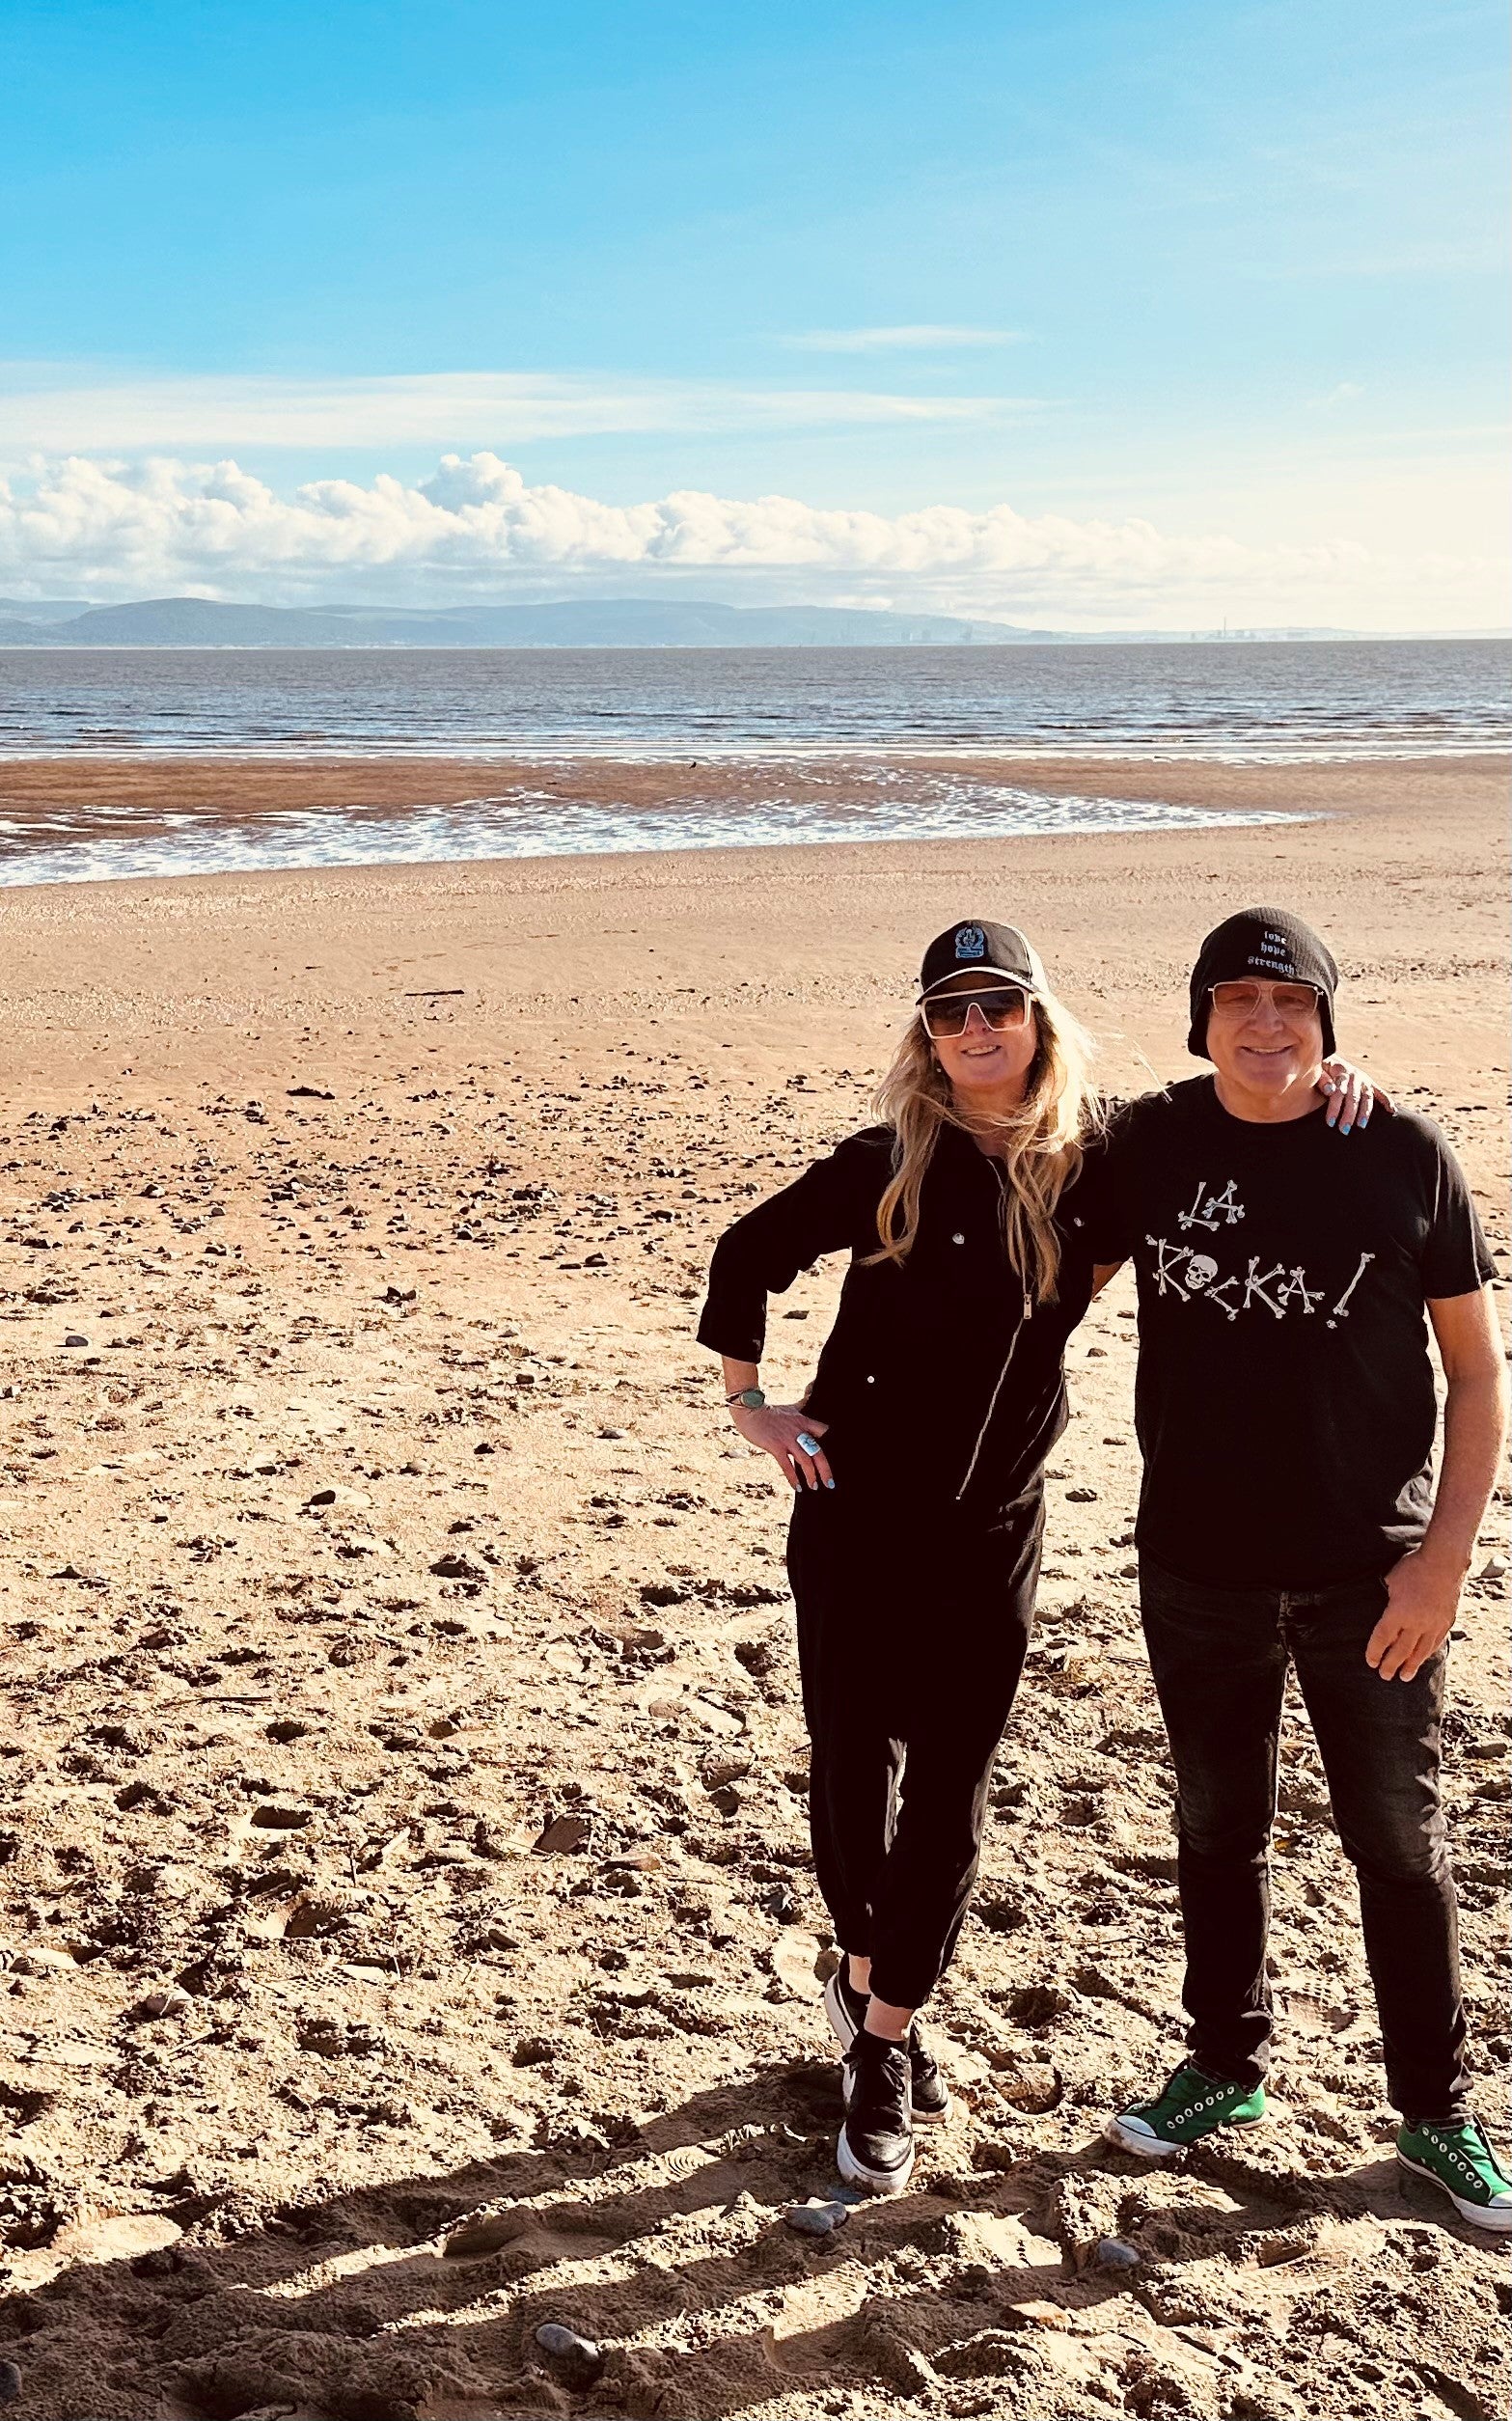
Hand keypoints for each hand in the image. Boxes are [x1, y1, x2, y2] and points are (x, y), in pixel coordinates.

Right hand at [730, 1401, 832, 1490]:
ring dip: (811, 1476)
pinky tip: (797, 1487)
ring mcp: (787, 1440)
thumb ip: (803, 1403)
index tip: (839, 1455)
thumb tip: (812, 1390)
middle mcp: (799, 1431)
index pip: (824, 1431)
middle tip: (830, 1483)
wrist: (750, 1410)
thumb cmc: (768, 1411)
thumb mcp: (790, 1407)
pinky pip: (787, 1465)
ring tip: (814, 1486)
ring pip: (805, 1461)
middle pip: (818, 1452)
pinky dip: (793, 1478)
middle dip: (825, 1469)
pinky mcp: (776, 1446)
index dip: (833, 1443)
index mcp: (804, 1421)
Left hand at [1317, 1057, 1392, 1132]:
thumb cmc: (1321, 1068)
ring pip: (1367, 1098)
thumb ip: (1322, 1079)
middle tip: (1344, 1130)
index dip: (1334, 1108)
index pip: (1338, 1093)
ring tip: (1361, 1126)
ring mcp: (1364, 1080)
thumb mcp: (1318, 1069)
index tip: (1330, 1123)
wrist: (1331, 1058)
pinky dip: (1387, 1101)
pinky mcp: (1370, 1083)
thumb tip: (1330, 1090)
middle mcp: (1355, 1076)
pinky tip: (1392, 1111)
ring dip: (1365, 1113)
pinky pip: (1380, 1093)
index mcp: (1341, 1072)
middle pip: (1353, 1098)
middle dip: (1349, 1115)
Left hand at [1366, 1547, 1461, 1681]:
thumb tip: (1384, 1607)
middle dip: (1391, 1665)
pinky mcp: (1446, 1621)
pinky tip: (1423, 1658)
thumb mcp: (1391, 1580)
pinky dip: (1427, 1653)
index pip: (1382, 1638)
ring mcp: (1433, 1624)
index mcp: (1397, 1613)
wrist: (1444, 1561)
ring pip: (1420, 1651)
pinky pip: (1435, 1642)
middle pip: (1400, 1650)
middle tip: (1385, 1676)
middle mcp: (1416, 1623)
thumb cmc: (1414, 1567)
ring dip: (1411, 1666)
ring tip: (1405, 1677)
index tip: (1370, 1662)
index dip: (1375, 1652)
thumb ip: (1387, 1598)